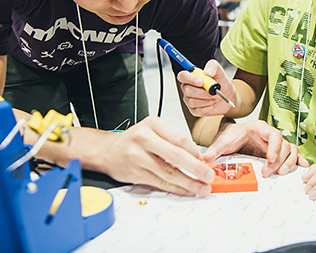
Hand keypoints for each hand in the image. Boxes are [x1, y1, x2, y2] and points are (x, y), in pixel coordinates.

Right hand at [98, 117, 214, 195]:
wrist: (107, 150)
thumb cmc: (134, 140)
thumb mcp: (153, 130)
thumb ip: (172, 140)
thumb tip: (197, 157)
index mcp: (152, 124)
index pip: (179, 138)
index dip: (195, 152)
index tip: (206, 161)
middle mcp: (144, 138)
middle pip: (176, 156)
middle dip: (196, 168)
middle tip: (209, 175)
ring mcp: (138, 156)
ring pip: (169, 172)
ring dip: (188, 183)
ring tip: (202, 188)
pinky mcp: (136, 173)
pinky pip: (161, 182)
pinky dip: (177, 188)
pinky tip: (187, 191)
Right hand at [177, 59, 236, 116]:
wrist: (228, 97)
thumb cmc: (222, 83)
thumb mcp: (220, 72)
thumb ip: (213, 66)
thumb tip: (207, 72)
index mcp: (192, 76)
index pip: (182, 76)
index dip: (190, 79)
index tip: (201, 82)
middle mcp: (188, 88)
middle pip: (187, 90)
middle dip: (202, 92)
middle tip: (214, 92)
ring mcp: (190, 99)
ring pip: (192, 101)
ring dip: (207, 100)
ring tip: (214, 97)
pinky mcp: (194, 110)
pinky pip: (197, 110)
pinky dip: (208, 108)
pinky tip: (212, 104)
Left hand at [202, 120, 307, 176]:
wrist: (231, 137)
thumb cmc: (230, 136)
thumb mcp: (222, 141)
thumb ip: (215, 150)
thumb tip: (205, 158)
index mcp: (260, 128)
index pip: (274, 134)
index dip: (275, 147)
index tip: (270, 159)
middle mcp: (270, 136)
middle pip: (284, 145)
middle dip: (280, 160)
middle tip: (270, 172)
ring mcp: (275, 145)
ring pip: (290, 150)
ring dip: (289, 162)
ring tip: (281, 173)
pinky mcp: (276, 153)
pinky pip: (291, 155)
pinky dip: (297, 161)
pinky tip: (302, 167)